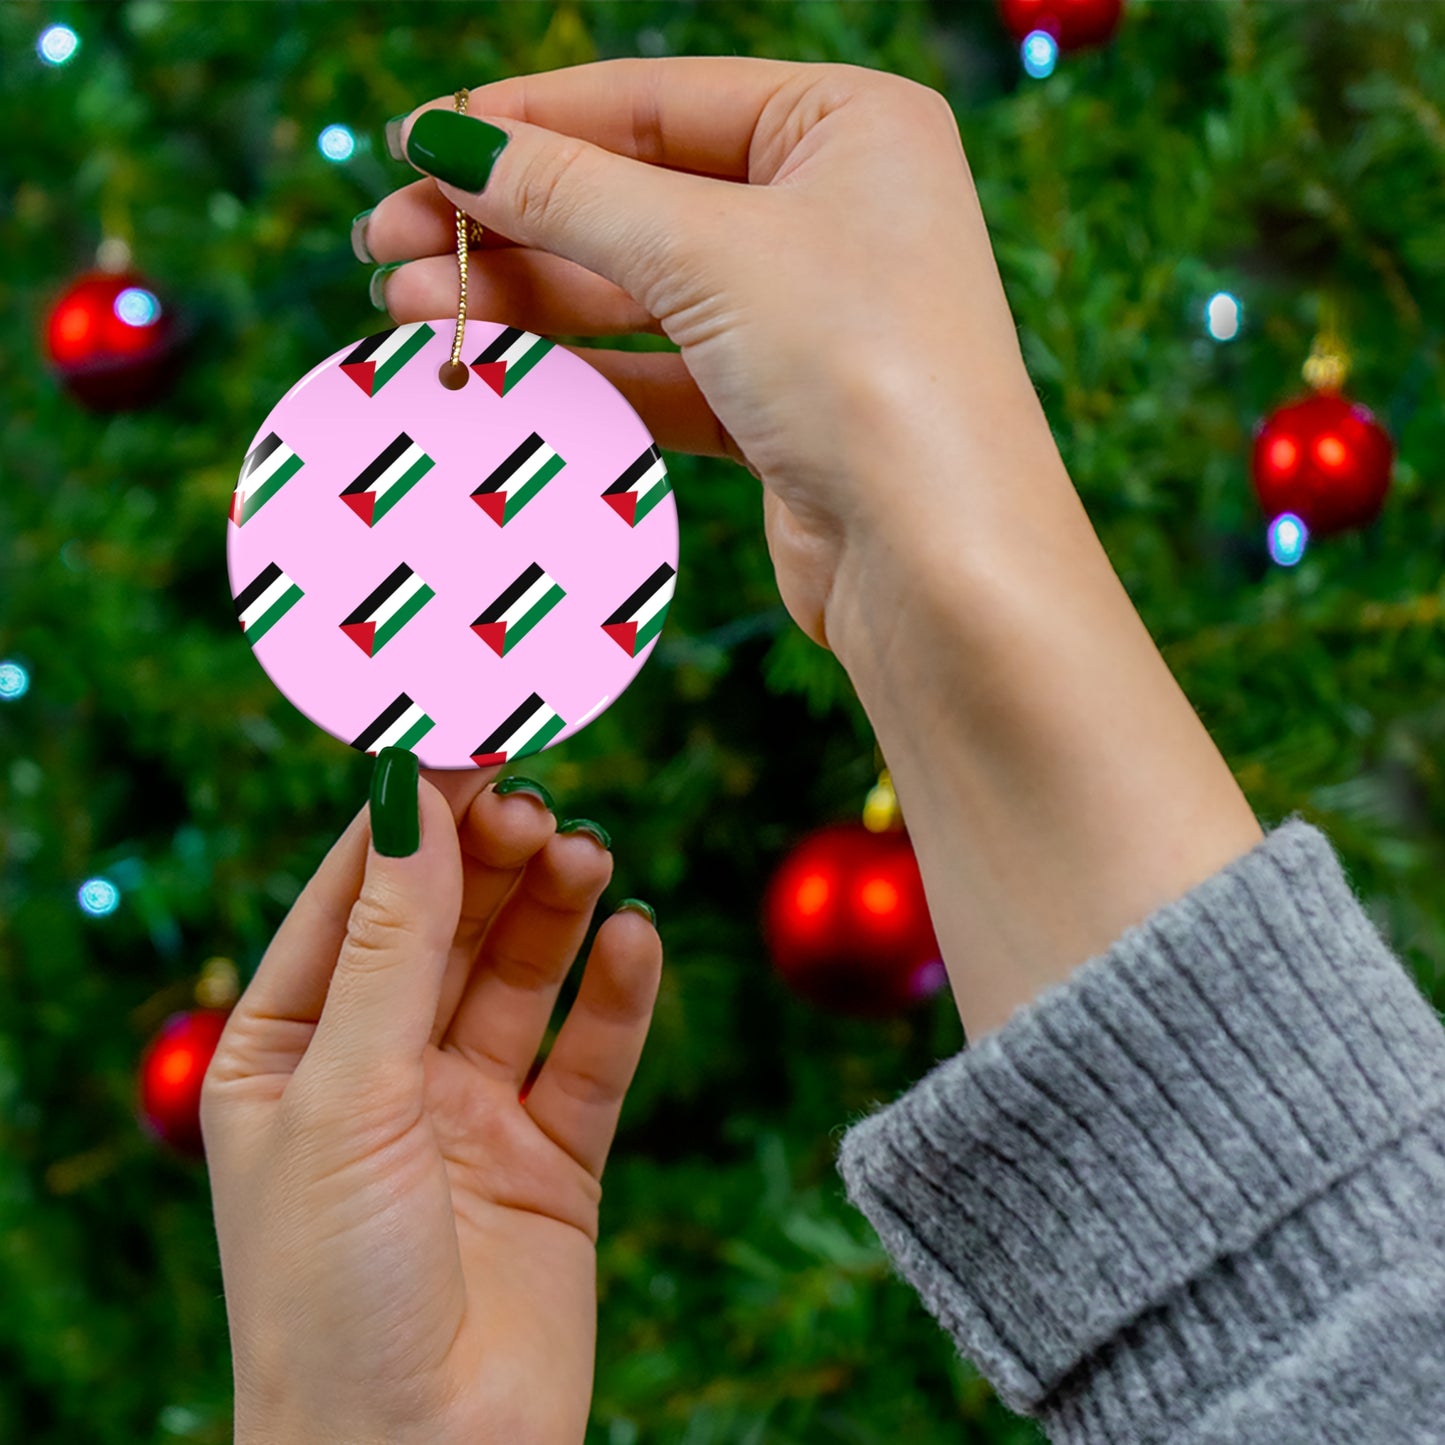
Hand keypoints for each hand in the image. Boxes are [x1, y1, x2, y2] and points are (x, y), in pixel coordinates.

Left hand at [201, 758, 661, 1444]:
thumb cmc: (331, 1292)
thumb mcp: (347, 1095)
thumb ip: (392, 943)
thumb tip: (412, 794)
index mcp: (290, 1050)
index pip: (355, 896)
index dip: (412, 816)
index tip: (471, 736)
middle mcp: (380, 1070)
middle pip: (447, 924)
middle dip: (490, 859)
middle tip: (538, 807)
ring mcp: (469, 1112)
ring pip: (521, 975)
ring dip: (555, 910)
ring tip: (588, 858)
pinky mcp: (552, 1159)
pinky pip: (591, 1054)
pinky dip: (617, 994)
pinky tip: (635, 940)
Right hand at [360, 56, 1049, 660]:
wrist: (939, 564)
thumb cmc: (861, 370)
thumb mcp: (706, 252)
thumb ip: (569, 192)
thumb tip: (447, 140)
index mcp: (848, 125)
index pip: (654, 101)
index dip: (526, 121)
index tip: (413, 143)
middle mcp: (835, 211)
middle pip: (636, 197)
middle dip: (508, 221)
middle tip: (385, 243)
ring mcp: (809, 316)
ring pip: (639, 291)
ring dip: (525, 299)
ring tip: (406, 309)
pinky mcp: (782, 410)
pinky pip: (660, 372)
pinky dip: (578, 371)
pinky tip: (490, 369)